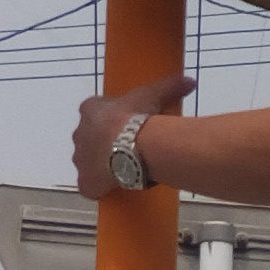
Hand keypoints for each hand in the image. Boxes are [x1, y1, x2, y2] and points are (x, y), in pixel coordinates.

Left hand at [72, 71, 193, 197]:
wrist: (133, 147)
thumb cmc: (137, 117)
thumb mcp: (153, 95)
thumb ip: (169, 87)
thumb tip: (190, 82)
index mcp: (90, 110)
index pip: (96, 112)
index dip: (112, 119)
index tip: (127, 124)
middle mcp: (79, 133)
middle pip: (90, 138)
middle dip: (104, 143)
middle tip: (128, 148)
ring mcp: (79, 160)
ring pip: (88, 162)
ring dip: (102, 164)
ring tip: (125, 167)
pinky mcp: (84, 182)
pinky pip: (90, 185)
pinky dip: (99, 187)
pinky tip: (114, 188)